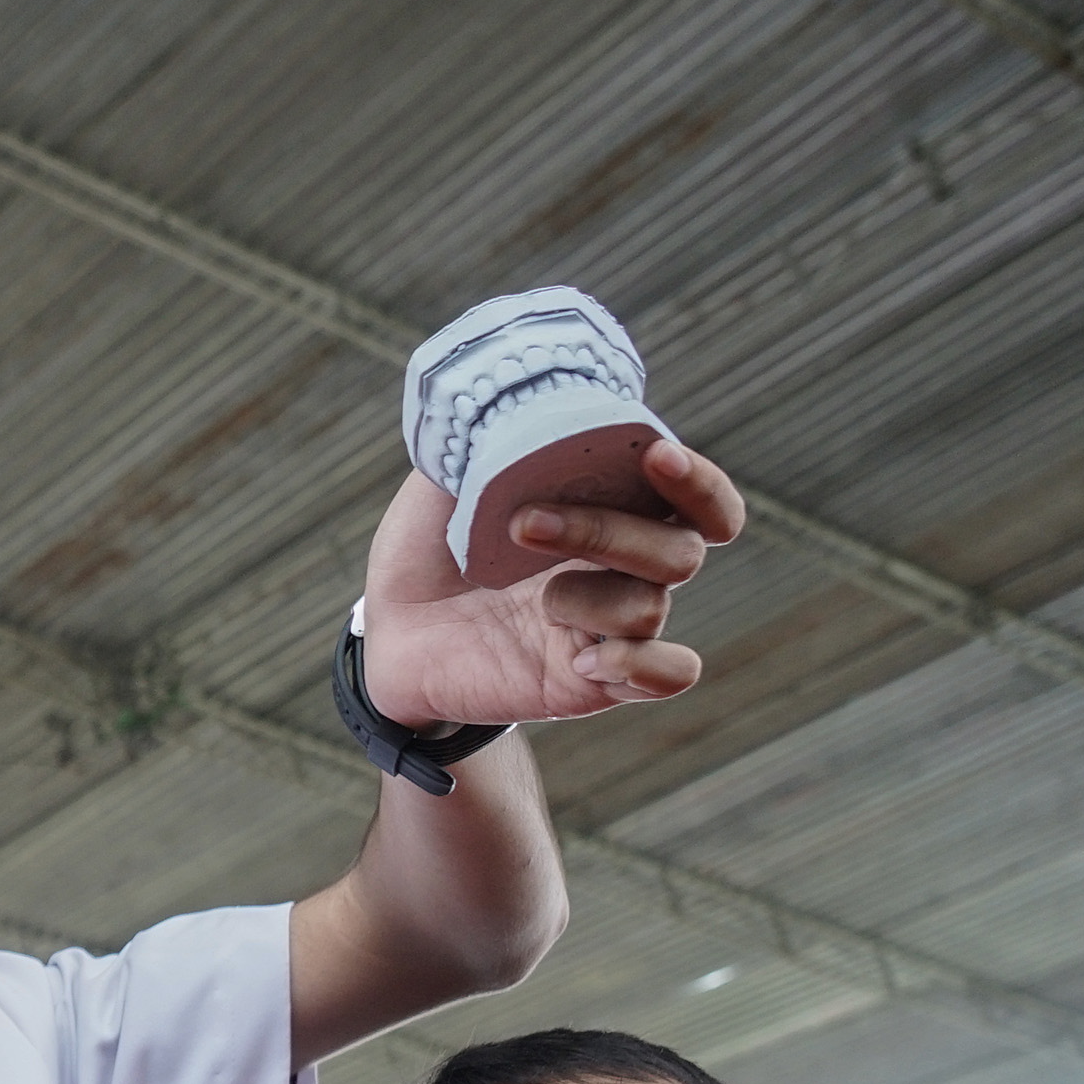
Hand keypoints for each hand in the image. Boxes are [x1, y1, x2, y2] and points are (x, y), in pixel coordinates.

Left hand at [358, 438, 744, 726]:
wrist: (386, 630)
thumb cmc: (429, 548)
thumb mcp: (449, 484)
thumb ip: (494, 442)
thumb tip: (519, 401)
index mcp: (609, 511)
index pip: (697, 500)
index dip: (697, 481)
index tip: (656, 457)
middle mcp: (624, 569)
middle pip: (679, 551)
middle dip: (606, 532)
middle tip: (523, 523)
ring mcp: (609, 627)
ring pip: (651, 608)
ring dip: (589, 598)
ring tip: (530, 602)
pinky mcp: (592, 681)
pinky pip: (666, 676)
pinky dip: (642, 665)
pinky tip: (585, 659)